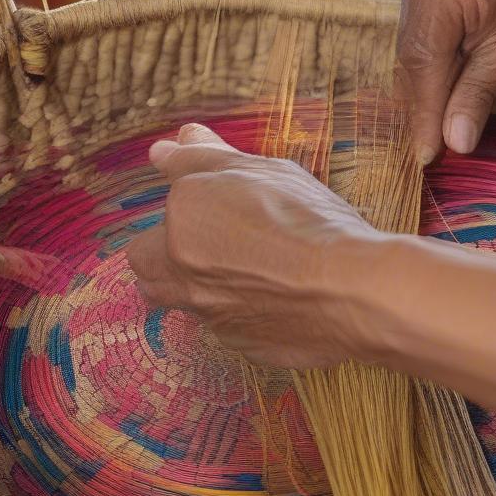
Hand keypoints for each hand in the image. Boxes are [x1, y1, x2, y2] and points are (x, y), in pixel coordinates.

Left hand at [126, 124, 385, 367]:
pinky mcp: (242, 346)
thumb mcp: (258, 169)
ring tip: (249, 269)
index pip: (154, 220)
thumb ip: (202, 159)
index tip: (216, 204)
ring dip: (202, 286)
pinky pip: (230, 328)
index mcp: (181, 221)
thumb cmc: (306, 220)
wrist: (348, 288)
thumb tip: (163, 149)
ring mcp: (210, 315)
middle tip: (211, 241)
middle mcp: (182, 272)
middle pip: (147, 270)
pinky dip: (246, 312)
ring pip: (185, 302)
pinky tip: (281, 296)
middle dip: (166, 258)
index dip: (183, 211)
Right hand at [398, 0, 495, 164]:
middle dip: (424, 104)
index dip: (424, 114)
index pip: (423, 63)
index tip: (427, 156)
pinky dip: (432, 65)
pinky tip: (441, 94)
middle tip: (433, 151)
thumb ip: (476, 96)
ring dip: (426, 87)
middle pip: (412, 56)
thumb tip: (453, 144)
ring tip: (437, 130)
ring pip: (414, 47)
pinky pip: (422, 32)